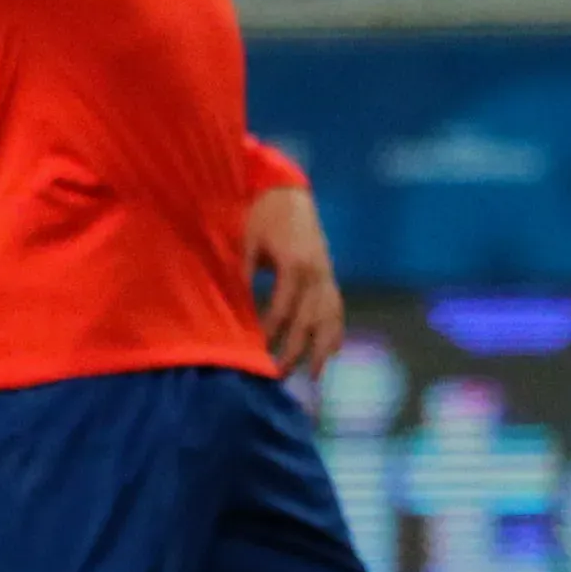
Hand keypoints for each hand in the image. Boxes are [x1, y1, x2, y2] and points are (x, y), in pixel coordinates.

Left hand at [247, 184, 343, 375]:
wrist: (286, 194)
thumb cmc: (260, 218)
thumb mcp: (247, 244)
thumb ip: (243, 276)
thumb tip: (233, 309)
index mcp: (295, 265)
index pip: (283, 308)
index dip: (271, 332)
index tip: (257, 353)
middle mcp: (317, 273)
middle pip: (309, 320)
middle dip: (295, 350)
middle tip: (279, 376)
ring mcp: (327, 275)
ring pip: (329, 319)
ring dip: (321, 349)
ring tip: (312, 377)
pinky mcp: (329, 276)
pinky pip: (336, 309)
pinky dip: (334, 332)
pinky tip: (329, 352)